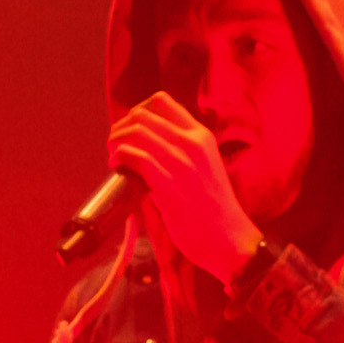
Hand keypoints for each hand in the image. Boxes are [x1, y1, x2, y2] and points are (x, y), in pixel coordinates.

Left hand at [107, 93, 259, 284]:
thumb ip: (182, 155)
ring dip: (116, 141)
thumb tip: (147, 154)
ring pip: (135, 132)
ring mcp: (181, 162)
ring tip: (113, 157)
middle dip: (121, 127)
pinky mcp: (169, 184)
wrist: (230, 241)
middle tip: (115, 146)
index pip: (161, 101)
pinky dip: (119, 157)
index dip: (137, 112)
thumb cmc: (214, 213)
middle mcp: (192, 143)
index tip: (131, 131)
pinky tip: (117, 168)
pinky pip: (135, 157)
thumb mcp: (205, 169)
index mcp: (202, 137)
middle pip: (142, 114)